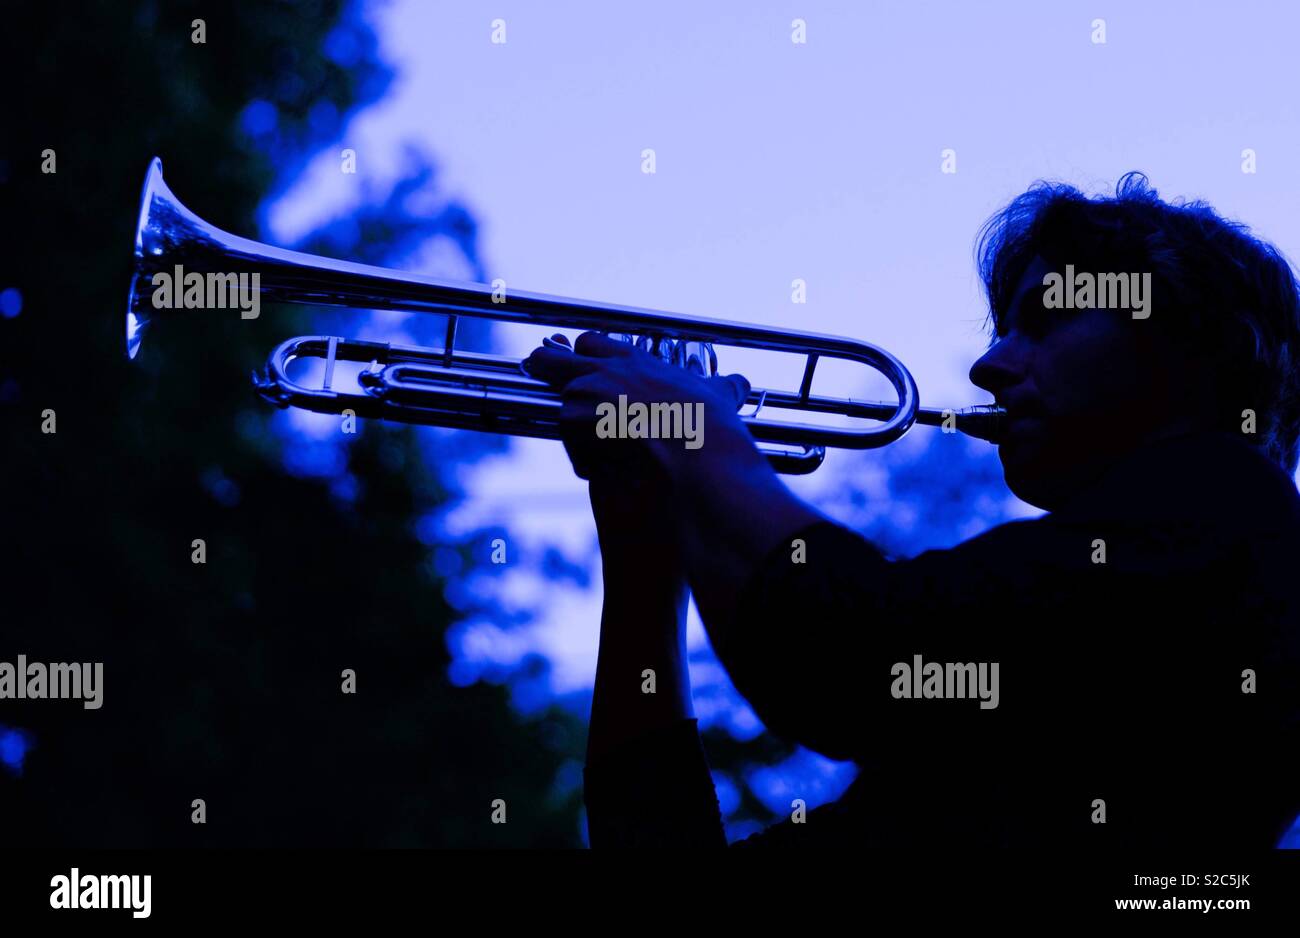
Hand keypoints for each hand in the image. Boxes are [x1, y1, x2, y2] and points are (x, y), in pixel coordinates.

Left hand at [522, 331, 753, 485]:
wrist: (689, 454)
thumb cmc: (706, 425)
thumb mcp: (717, 396)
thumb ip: (723, 387)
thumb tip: (740, 383)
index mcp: (633, 361)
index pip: (592, 344)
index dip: (583, 355)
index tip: (581, 364)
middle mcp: (602, 372)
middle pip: (554, 359)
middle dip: (544, 366)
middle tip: (536, 370)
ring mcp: (584, 395)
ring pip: (564, 408)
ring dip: (576, 431)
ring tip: (601, 451)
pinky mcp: (573, 423)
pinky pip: (573, 447)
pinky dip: (588, 462)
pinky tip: (612, 469)